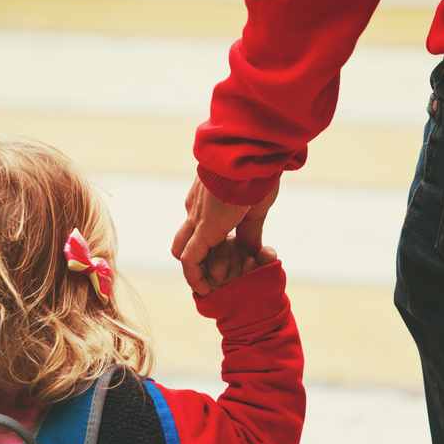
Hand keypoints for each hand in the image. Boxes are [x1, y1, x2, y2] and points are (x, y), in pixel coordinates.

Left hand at [172, 176, 278, 295]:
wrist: (251, 155)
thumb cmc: (258, 174)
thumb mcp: (255, 209)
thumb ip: (250, 233)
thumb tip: (253, 253)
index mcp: (207, 201)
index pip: (202, 230)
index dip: (215, 248)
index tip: (234, 261)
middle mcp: (196, 210)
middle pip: (188, 242)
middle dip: (202, 262)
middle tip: (221, 277)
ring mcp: (196, 219)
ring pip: (186, 253)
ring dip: (200, 272)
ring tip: (216, 286)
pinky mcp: (202, 229)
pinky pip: (189, 260)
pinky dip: (195, 277)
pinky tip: (207, 288)